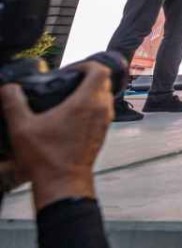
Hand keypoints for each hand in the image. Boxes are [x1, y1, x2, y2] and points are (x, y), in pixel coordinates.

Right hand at [0, 61, 113, 210]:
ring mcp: (104, 122)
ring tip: (68, 96)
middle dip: (87, 76)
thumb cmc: (46, 157)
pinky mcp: (102, 134)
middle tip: (67, 81)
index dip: (86, 64)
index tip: (69, 69)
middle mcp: (101, 110)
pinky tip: (72, 115)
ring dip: (91, 91)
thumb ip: (13, 103)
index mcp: (86, 102)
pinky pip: (103, 111)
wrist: (63, 183)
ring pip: (106, 96)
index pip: (100, 70)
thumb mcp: (22, 127)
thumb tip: (8, 88)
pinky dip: (92, 106)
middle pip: (104, 81)